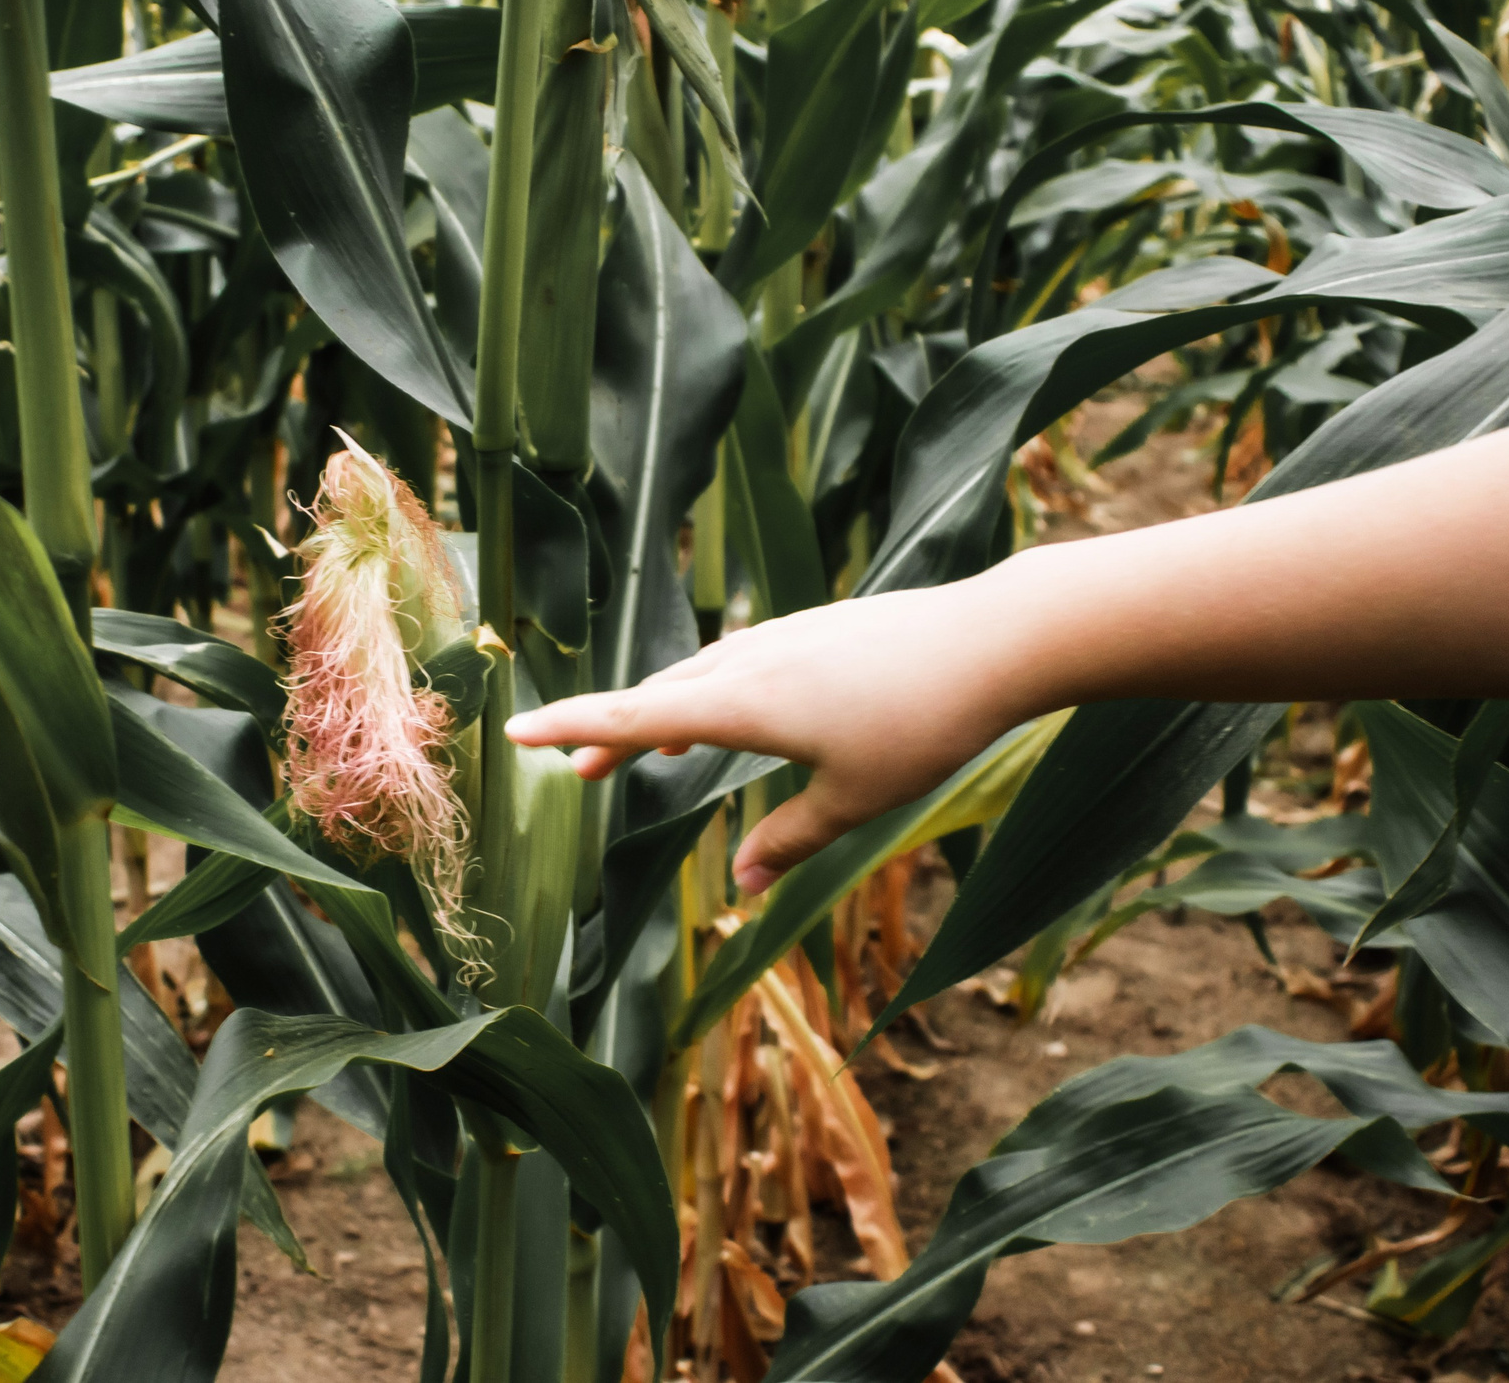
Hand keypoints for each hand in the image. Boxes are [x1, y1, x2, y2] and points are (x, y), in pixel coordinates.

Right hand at [504, 576, 1047, 892]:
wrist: (992, 640)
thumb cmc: (925, 725)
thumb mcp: (856, 801)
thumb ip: (790, 842)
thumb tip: (740, 882)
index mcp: (746, 704)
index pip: (634, 719)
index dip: (572, 728)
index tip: (516, 729)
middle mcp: (752, 661)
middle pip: (659, 697)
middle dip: (613, 733)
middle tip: (577, 773)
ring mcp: (784, 636)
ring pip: (702, 675)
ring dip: (666, 711)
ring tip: (651, 747)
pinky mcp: (815, 627)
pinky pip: (739, 661)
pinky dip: (712, 690)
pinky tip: (732, 709)